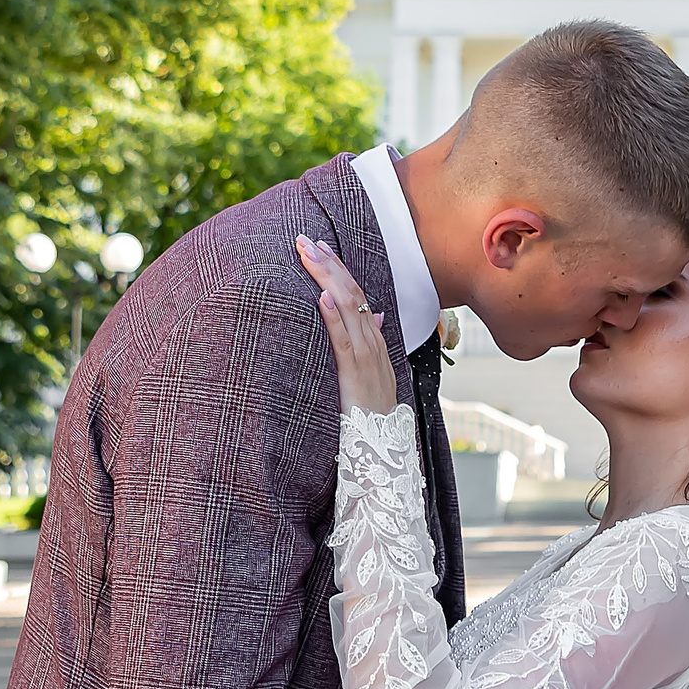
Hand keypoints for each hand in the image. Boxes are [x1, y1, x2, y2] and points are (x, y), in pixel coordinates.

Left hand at [297, 236, 397, 414]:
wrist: (383, 449)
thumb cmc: (369, 412)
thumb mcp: (371, 372)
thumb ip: (370, 342)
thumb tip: (372, 314)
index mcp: (374, 341)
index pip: (356, 295)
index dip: (339, 268)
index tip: (320, 246)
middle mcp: (372, 343)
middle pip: (351, 293)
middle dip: (329, 263)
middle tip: (306, 239)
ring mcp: (366, 357)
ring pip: (348, 309)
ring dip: (327, 278)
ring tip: (308, 255)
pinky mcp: (354, 374)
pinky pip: (344, 342)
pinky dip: (333, 317)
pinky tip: (321, 297)